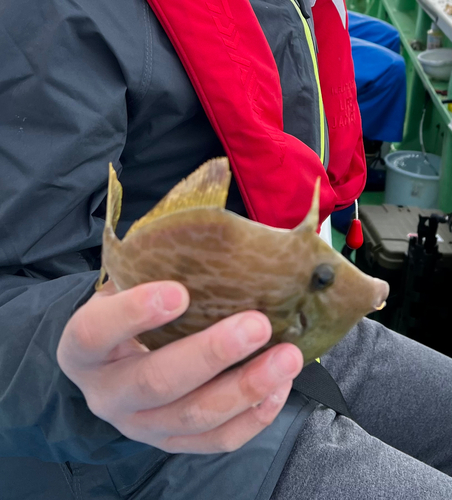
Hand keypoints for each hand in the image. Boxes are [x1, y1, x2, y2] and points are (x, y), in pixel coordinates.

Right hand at [57, 281, 302, 453]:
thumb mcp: (127, 288)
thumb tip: (218, 244)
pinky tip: (278, 385)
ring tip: (286, 357)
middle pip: (156, 382)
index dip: (133, 314)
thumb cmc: (129, 315)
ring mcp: (141, 426)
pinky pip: (217, 441)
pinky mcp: (174, 443)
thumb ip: (153, 272)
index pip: (95, 334)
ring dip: (246, 387)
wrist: (116, 365)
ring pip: (195, 416)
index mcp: (83, 350)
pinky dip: (255, 416)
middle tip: (257, 325)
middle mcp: (107, 395)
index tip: (179, 291)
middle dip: (211, 354)